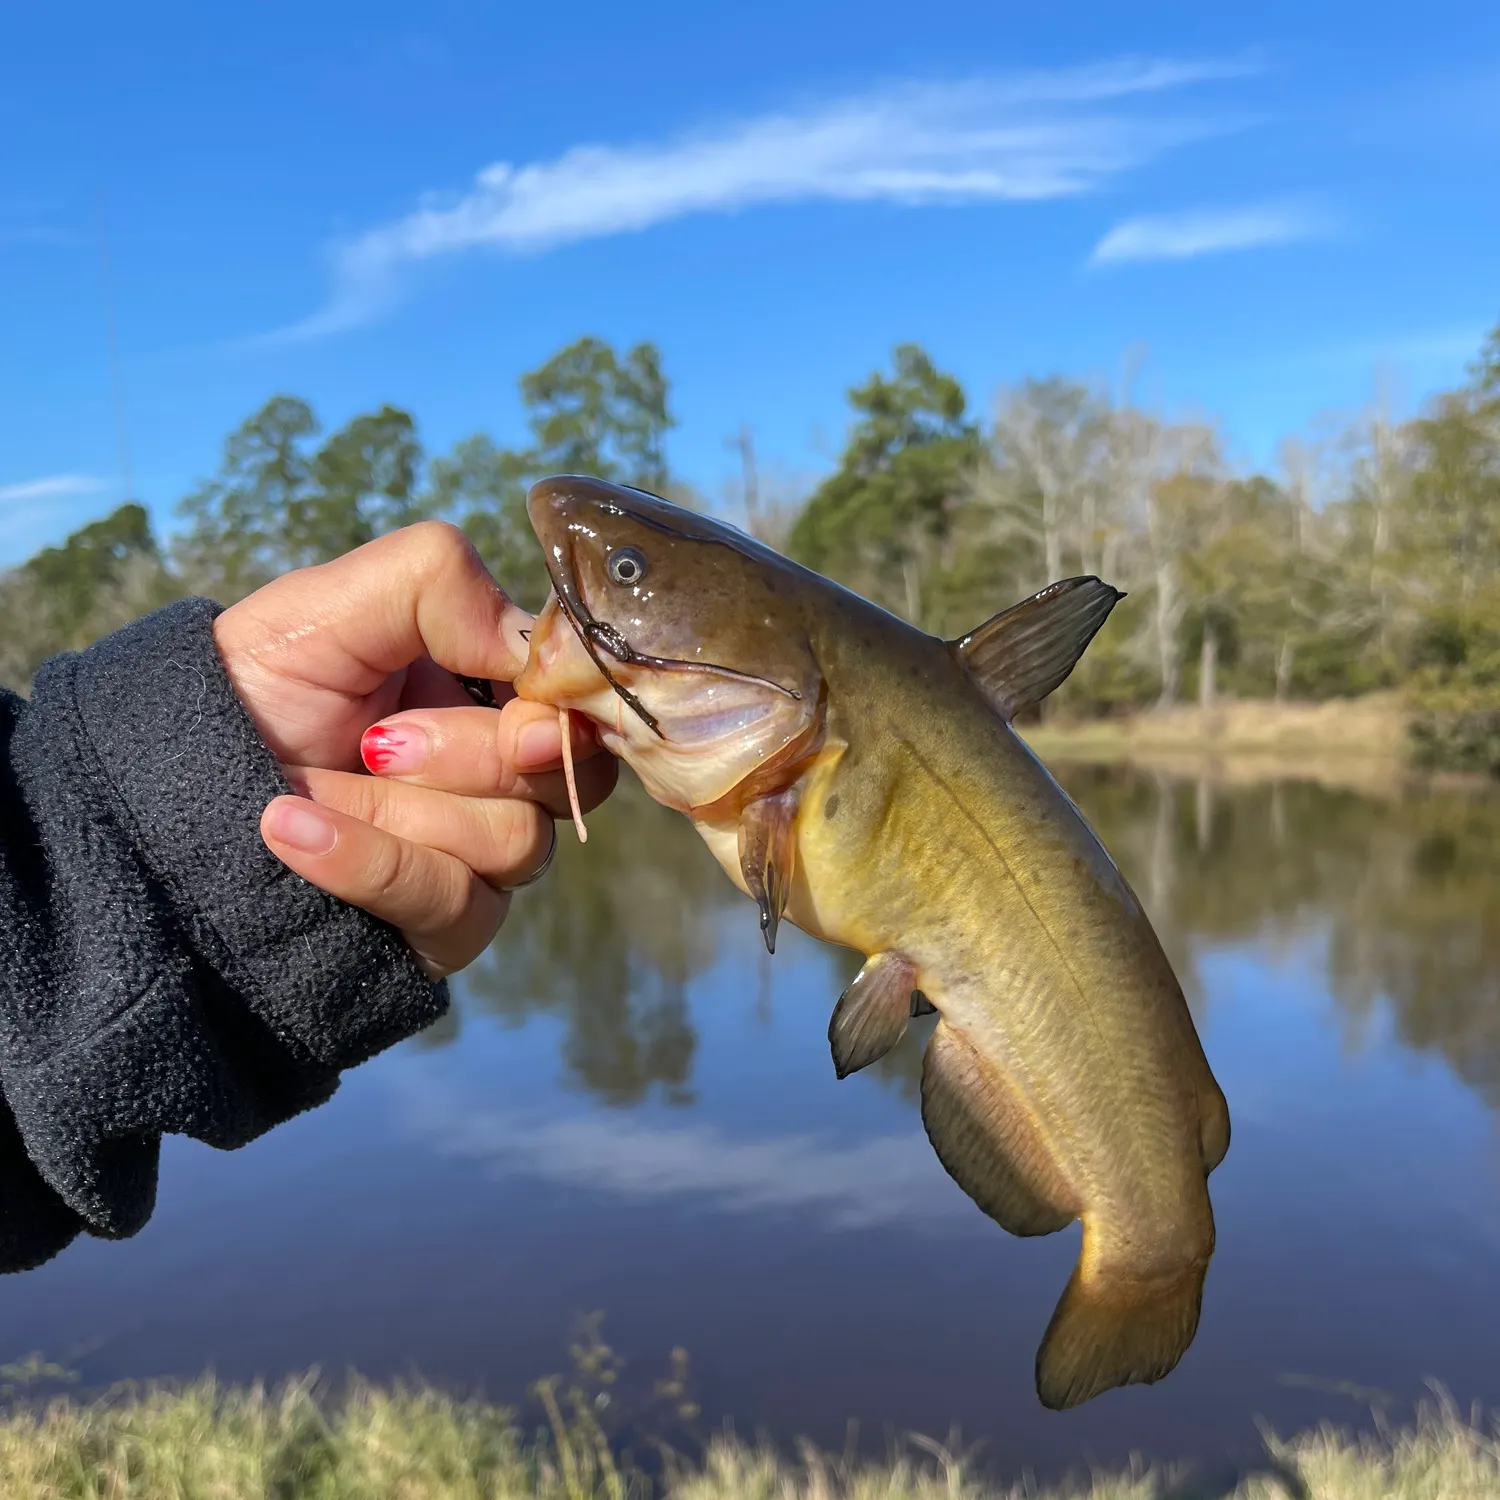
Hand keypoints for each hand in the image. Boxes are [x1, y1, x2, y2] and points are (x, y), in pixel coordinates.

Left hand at [211, 522, 616, 977]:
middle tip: (377, 739)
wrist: (164, 793)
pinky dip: (367, 861)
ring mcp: (481, 856)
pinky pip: (451, 903)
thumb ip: (437, 580)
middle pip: (567, 777)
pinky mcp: (449, 926)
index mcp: (496, 691)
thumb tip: (531, 644)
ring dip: (397, 809)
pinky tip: (293, 828)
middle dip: (465, 754)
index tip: (516, 695)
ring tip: (312, 783)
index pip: (584, 703)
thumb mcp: (329, 601)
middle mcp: (505, 776)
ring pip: (514, 842)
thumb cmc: (254, 687)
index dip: (558, 705)